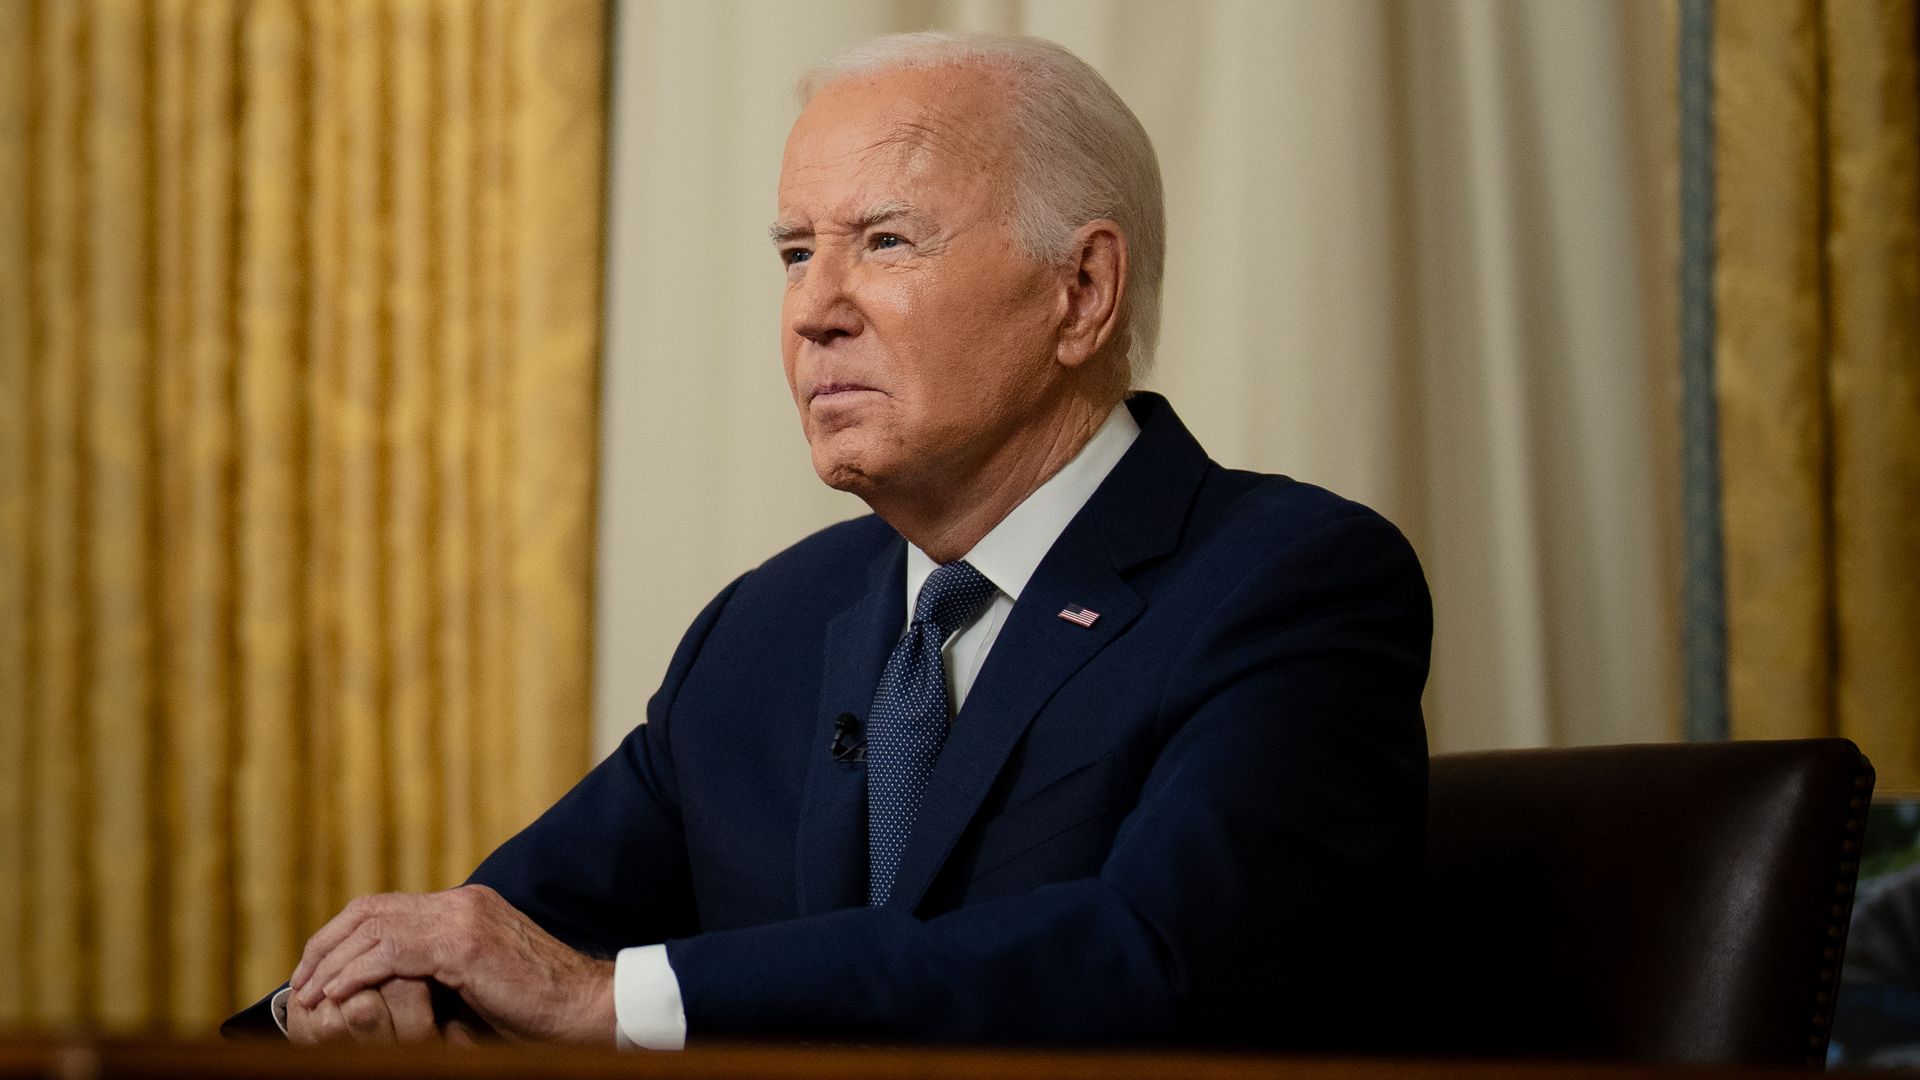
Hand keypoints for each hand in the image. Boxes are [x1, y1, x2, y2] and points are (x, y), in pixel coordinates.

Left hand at [290, 884, 615, 1044]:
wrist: (587, 1008)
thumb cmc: (539, 1008)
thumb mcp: (482, 979)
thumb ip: (443, 968)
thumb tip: (394, 984)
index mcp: (467, 905)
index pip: (386, 907)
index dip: (343, 935)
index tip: (317, 969)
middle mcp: (463, 901)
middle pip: (371, 909)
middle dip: (327, 944)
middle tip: (300, 982)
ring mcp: (465, 918)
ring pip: (375, 927)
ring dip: (333, 962)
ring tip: (309, 994)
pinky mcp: (466, 944)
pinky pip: (393, 951)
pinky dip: (357, 971)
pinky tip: (338, 993)